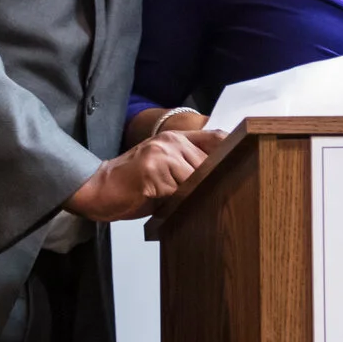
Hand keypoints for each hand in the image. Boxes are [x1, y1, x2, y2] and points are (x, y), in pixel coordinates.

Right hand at [64, 128, 223, 221]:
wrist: (98, 189)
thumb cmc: (134, 185)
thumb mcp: (166, 171)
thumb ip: (190, 169)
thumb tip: (226, 180)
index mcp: (177, 138)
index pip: (217, 138)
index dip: (231, 153)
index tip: (244, 167)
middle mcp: (171, 140)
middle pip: (209, 164)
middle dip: (210, 183)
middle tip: (207, 198)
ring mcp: (162, 153)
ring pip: (195, 178)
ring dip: (192, 195)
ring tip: (177, 201)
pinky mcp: (153, 170)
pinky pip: (178, 190)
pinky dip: (176, 202)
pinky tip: (163, 203)